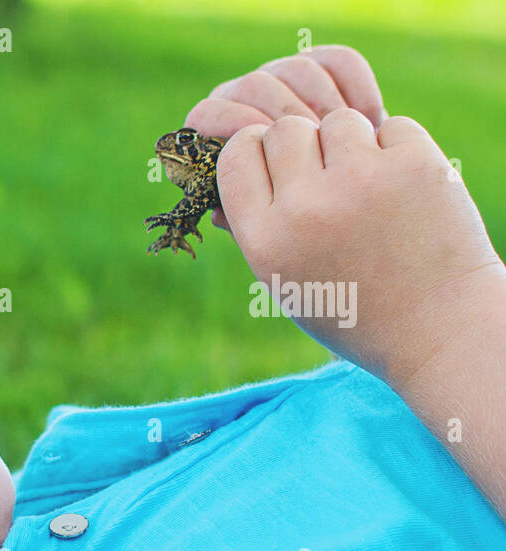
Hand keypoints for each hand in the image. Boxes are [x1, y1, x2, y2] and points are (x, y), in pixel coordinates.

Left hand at [186, 45, 387, 229]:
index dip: (233, 128)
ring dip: (325, 107)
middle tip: (317, 158)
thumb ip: (243, 222)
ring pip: (297, 70)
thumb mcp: (269, 236)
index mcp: (217, 136)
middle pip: (254, 86)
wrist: (352, 214)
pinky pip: (340, 61)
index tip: (268, 160)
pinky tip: (372, 121)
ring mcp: (283, 78)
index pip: (209, 114)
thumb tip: (219, 213)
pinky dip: (358, 88)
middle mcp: (243, 100)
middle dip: (288, 122)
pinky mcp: (326, 64)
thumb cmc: (301, 234)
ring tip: (349, 148)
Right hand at [216, 109, 503, 387]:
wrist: (438, 327)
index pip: (237, 155)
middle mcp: (306, 208)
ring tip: (366, 185)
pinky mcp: (414, 165)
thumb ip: (252, 233)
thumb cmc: (352, 309)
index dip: (252, 152)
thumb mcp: (287, 283)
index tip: (272, 164)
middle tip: (324, 175)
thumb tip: (216, 196)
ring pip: (338, 120)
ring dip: (350, 143)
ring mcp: (362, 182)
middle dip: (301, 145)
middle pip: (283, 130)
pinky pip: (391, 126)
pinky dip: (397, 148)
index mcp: (267, 239)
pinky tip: (402, 188)